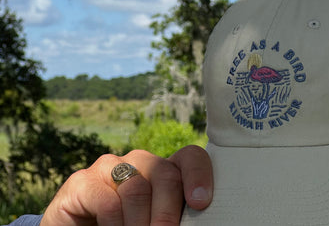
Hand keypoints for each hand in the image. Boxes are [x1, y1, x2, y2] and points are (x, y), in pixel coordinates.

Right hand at [40, 144, 212, 224]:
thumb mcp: (154, 224)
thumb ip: (173, 219)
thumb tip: (196, 220)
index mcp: (162, 172)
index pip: (188, 157)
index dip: (198, 174)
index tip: (200, 202)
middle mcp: (138, 163)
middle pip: (165, 173)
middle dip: (168, 213)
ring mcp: (108, 168)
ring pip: (137, 188)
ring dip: (140, 224)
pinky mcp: (81, 182)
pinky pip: (107, 201)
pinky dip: (115, 225)